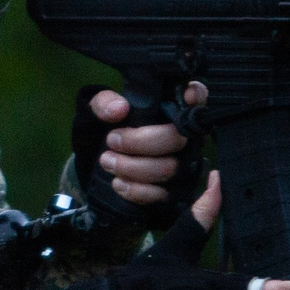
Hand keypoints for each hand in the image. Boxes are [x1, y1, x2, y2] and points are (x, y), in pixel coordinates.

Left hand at [87, 81, 204, 206]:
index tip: (186, 95)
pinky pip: (161, 194)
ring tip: (107, 161)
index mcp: (169, 110)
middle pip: (176, 139)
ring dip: (132, 167)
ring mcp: (180, 166)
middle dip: (140, 142)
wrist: (93, 169)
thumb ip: (102, 103)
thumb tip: (119, 108)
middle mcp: (182, 137)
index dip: (197, 96)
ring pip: (168, 168)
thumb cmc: (103, 133)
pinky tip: (118, 183)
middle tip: (111, 141)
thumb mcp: (94, 113)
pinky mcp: (172, 192)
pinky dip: (135, 190)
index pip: (196, 98)